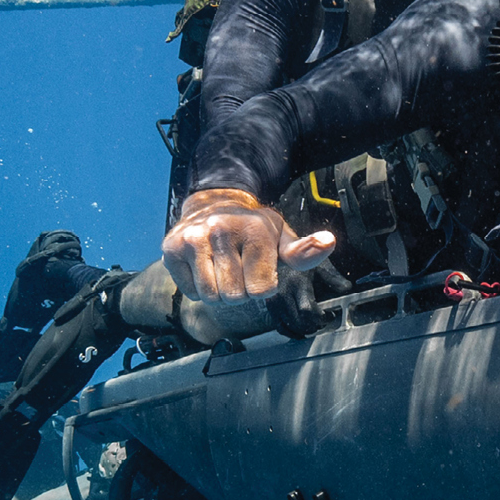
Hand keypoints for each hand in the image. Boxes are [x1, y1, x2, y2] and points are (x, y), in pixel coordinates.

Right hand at [161, 189, 336, 303]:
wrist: (214, 203)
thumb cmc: (254, 229)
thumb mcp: (282, 238)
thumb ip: (304, 251)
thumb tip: (328, 242)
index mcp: (255, 229)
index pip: (262, 290)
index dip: (264, 286)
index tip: (260, 269)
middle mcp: (221, 229)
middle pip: (235, 296)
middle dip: (241, 291)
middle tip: (240, 269)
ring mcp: (192, 238)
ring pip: (211, 296)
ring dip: (220, 292)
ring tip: (223, 269)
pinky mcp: (170, 248)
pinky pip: (190, 292)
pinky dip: (199, 288)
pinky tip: (205, 268)